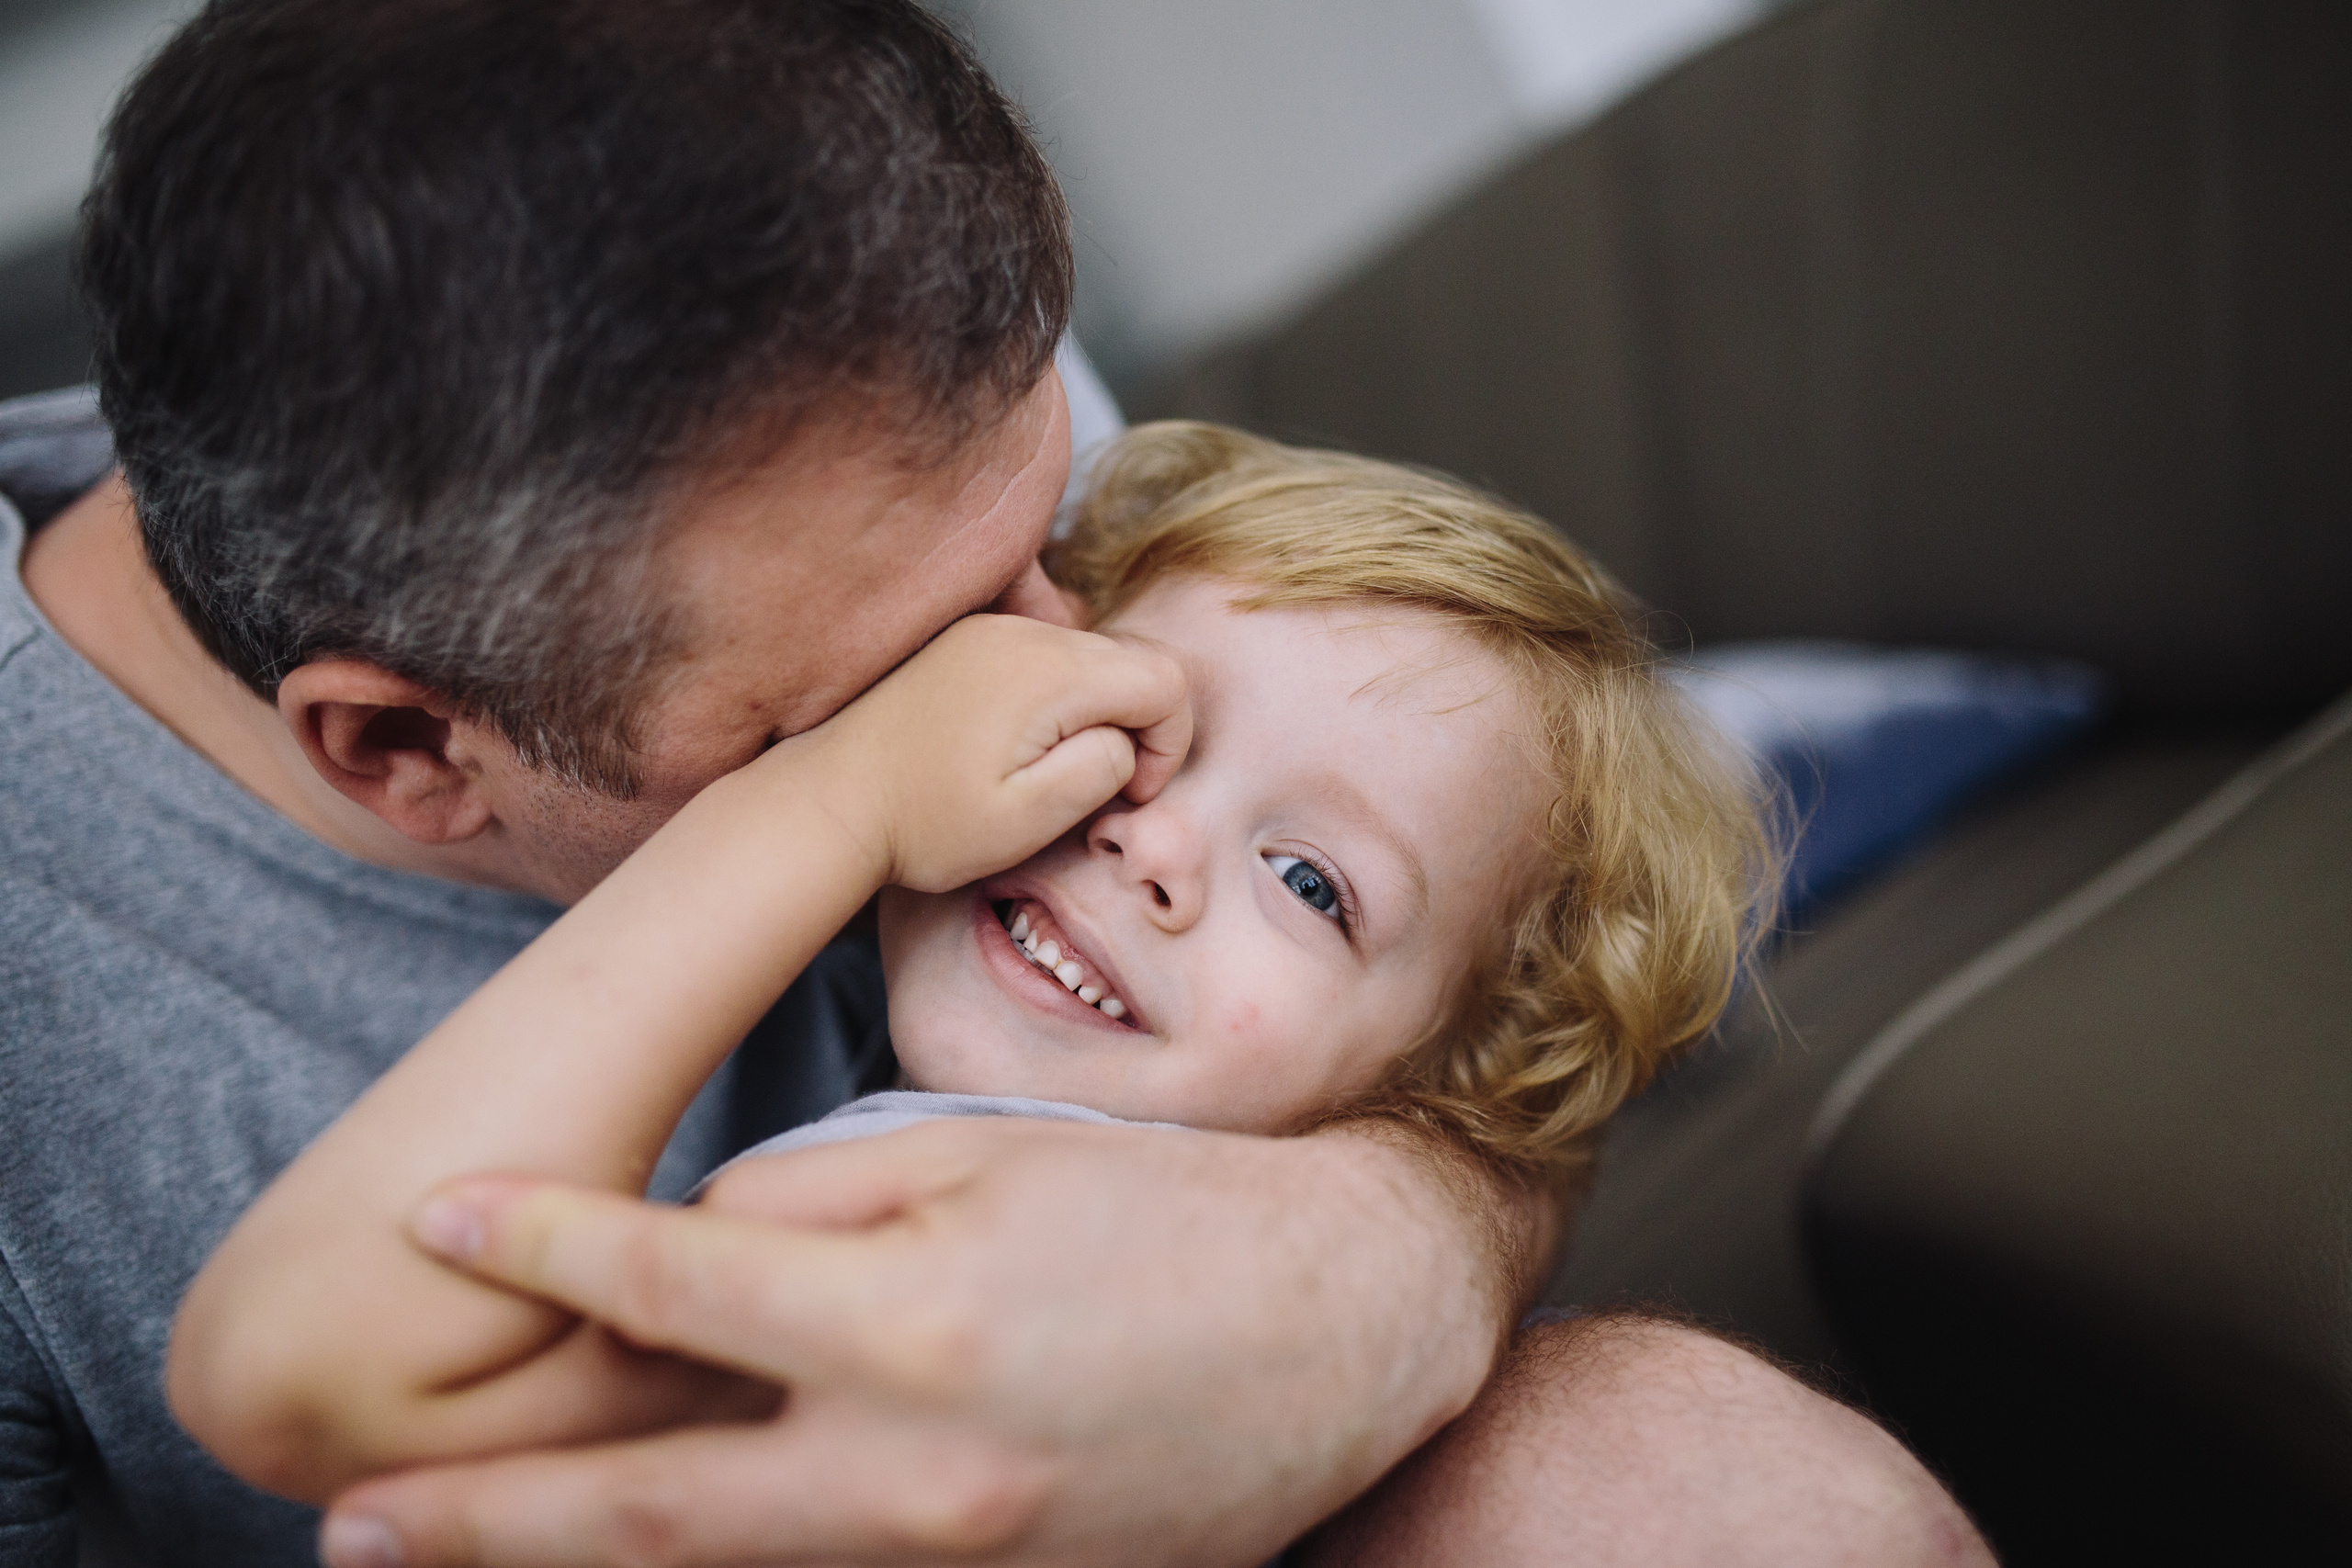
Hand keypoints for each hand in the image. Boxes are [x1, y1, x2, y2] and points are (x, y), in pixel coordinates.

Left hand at [320, 1119, 1526, 1567]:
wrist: (1350, 1319)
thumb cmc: (1171, 1205)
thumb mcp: (991, 1151)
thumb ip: (819, 1198)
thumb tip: (695, 1247)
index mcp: (912, 1322)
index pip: (672, 1286)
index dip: (542, 1248)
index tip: (441, 1227)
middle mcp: (917, 1472)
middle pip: (646, 1512)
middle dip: (484, 1523)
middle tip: (352, 1524)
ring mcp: (958, 1559)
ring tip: (460, 1557)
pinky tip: (651, 1555)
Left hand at [778, 614, 1189, 893]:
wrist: (831, 801)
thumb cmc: (927, 823)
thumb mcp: (1028, 819)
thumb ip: (1100, 768)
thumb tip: (1126, 740)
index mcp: (1048, 671)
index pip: (1165, 679)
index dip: (1169, 742)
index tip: (1128, 791)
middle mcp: (1024, 633)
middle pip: (1133, 659)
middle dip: (1140, 725)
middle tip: (1099, 786)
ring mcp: (991, 631)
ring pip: (1091, 655)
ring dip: (1098, 711)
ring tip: (1054, 769)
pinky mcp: (967, 642)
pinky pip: (1045, 656)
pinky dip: (1058, 698)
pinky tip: (1018, 746)